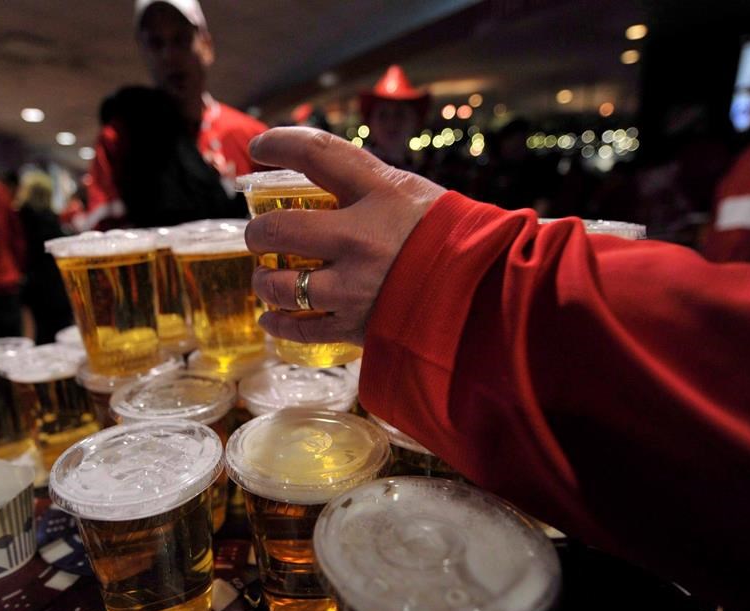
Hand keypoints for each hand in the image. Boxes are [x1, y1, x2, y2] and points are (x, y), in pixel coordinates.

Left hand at [245, 128, 445, 345]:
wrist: (491, 293)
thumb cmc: (452, 237)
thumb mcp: (414, 195)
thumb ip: (368, 186)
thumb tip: (319, 179)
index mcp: (382, 193)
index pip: (317, 153)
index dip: (278, 144)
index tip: (259, 148)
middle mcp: (362, 238)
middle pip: (280, 228)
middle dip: (259, 232)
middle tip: (260, 235)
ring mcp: (357, 287)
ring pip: (282, 286)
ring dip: (265, 281)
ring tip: (266, 277)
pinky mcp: (358, 325)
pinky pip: (301, 328)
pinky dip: (279, 322)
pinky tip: (272, 316)